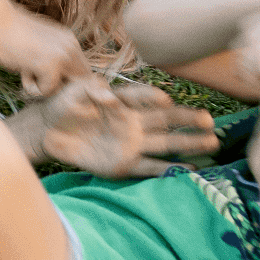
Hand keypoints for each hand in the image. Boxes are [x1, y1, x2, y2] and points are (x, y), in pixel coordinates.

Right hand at [0, 5, 91, 97]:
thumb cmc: (7, 30)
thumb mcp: (38, 42)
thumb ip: (51, 56)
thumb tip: (56, 78)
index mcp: (69, 41)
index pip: (82, 73)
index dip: (65, 82)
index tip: (43, 75)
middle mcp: (71, 47)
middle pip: (78, 84)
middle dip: (58, 87)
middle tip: (36, 75)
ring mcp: (63, 55)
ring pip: (63, 90)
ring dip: (44, 86)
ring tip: (27, 68)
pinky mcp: (50, 65)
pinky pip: (46, 91)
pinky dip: (31, 86)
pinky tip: (21, 68)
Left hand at [19, 77, 218, 177]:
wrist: (47, 132)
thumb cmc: (63, 104)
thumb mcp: (74, 90)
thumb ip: (92, 90)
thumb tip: (109, 97)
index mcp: (123, 101)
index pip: (143, 97)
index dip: (153, 98)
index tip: (164, 100)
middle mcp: (133, 122)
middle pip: (166, 120)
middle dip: (188, 120)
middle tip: (209, 121)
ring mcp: (131, 144)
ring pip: (165, 143)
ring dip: (188, 143)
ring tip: (212, 142)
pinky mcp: (124, 165)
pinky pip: (150, 167)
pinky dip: (169, 169)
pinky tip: (190, 169)